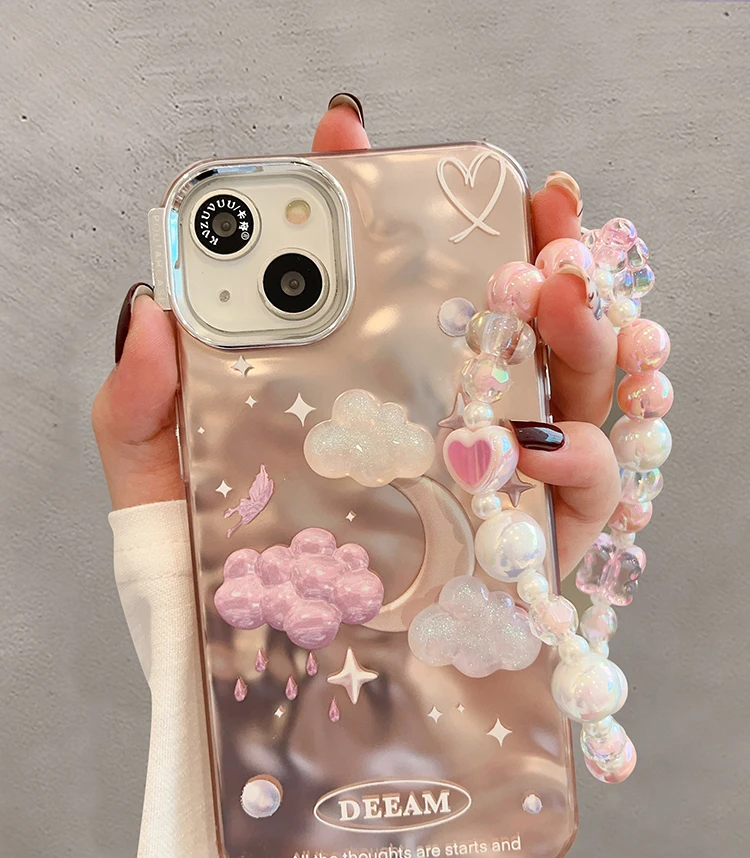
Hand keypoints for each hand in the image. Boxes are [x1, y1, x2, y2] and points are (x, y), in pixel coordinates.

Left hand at [92, 96, 618, 577]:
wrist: (255, 698)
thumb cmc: (213, 588)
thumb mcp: (162, 489)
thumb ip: (142, 406)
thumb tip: (151, 311)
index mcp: (365, 388)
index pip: (396, 281)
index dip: (385, 202)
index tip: (362, 136)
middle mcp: (441, 420)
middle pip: (512, 319)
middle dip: (535, 251)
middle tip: (531, 212)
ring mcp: (493, 481)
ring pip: (572, 386)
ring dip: (585, 331)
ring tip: (565, 290)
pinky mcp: (529, 550)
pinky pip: (588, 491)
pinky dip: (586, 456)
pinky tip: (547, 439)